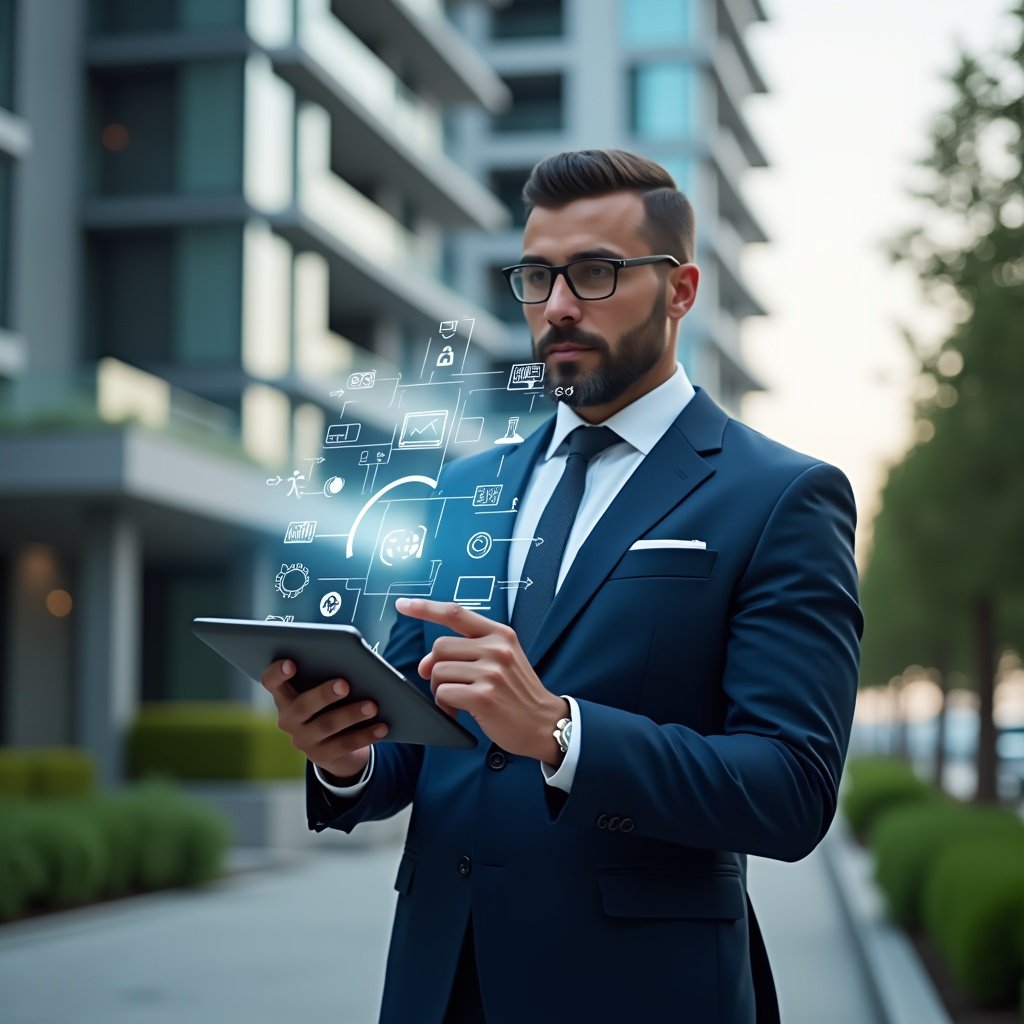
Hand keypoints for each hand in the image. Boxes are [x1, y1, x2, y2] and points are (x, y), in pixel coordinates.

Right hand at [260, 659, 388, 781]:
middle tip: (345, 684)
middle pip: (303, 705)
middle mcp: (289, 720)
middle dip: (324, 694)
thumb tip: (356, 664)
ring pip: (326, 726)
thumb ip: (331, 675)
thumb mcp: (327, 691)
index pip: (271, 682)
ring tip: (372, 705)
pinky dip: (366, 735)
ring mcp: (303, 740)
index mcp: (286, 696)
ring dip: (351, 714)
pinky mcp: (321, 757)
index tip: (292, 663)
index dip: (277, 672)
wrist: (338, 745)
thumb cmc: (333, 704)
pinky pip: (345, 745)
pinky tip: (382, 727)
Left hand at [395, 598, 566, 764]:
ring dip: (440, 689)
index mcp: (500, 634)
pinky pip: (443, 693)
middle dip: (435, 668)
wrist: (544, 723)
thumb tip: (428, 662)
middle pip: (439, 647)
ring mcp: (492, 671)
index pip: (455, 613)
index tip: (403, 604)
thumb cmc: (518, 693)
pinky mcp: (484, 695)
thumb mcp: (503, 659)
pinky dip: (445, 705)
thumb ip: (469, 651)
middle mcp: (497, 648)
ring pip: (438, 672)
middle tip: (448, 684)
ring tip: (458, 700)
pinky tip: (459, 711)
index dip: (425, 608)